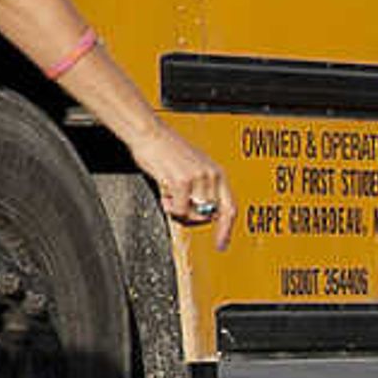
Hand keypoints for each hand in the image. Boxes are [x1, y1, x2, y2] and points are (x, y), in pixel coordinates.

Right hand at [142, 129, 231, 250]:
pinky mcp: (181, 181)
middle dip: (193, 217)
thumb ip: (201, 188)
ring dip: (179, 210)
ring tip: (169, 197)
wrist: (148, 133)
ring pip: (194, 213)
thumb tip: (201, 212)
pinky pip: (179, 208)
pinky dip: (170, 207)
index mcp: (216, 173)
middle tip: (178, 210)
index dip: (226, 229)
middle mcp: (211, 175)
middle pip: (210, 214)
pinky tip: (164, 195)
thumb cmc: (165, 148)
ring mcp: (198, 178)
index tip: (221, 244)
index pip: (230, 208)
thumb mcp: (192, 167)